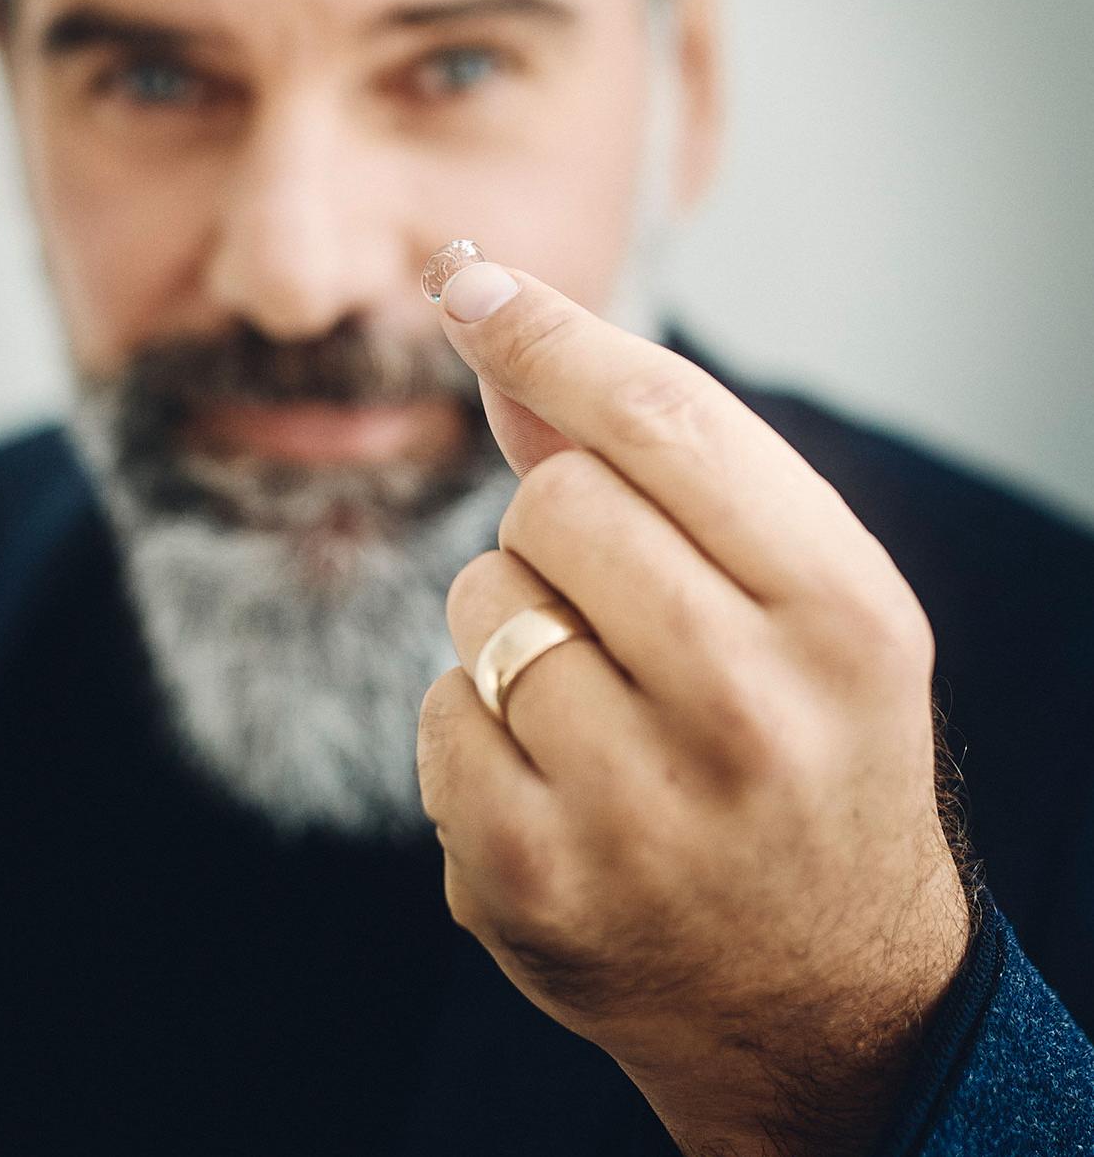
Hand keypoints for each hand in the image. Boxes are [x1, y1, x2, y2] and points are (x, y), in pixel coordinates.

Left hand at [416, 262, 971, 1156]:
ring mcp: (634, 810)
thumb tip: (506, 341)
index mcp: (841, 613)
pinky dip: (472, 724)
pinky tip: (554, 783)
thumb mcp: (805, 611)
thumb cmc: (810, 760)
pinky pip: (436, 712)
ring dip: (512, 626)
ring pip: (481, 603)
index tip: (469, 280)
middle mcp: (749, 709)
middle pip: (555, 502)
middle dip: (557, 529)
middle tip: (615, 603)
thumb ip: (675, 473)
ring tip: (596, 706)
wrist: (821, 996)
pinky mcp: (531, 881)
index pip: (665, 420)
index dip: (551, 333)